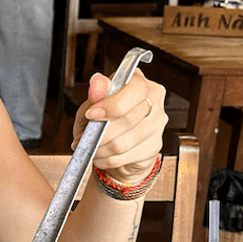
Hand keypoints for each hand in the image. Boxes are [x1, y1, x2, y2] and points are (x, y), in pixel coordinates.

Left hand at [72, 70, 166, 185]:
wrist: (116, 142)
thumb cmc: (103, 117)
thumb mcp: (92, 104)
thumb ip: (95, 95)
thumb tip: (97, 82)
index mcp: (139, 82)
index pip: (135, 90)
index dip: (111, 105)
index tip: (90, 115)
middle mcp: (154, 101)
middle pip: (129, 119)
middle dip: (99, 133)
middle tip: (85, 137)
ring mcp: (157, 124)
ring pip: (123, 143)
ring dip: (100, 149)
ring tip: (90, 147)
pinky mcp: (154, 146)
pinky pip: (124, 157)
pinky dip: (105, 159)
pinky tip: (101, 156)